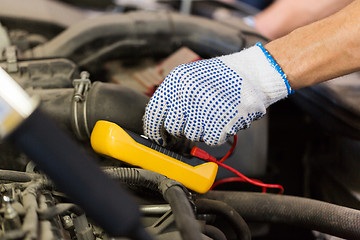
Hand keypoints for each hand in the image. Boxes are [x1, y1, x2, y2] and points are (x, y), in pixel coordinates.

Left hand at [143, 42, 292, 145]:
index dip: (153, 129)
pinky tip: (221, 118)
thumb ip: (171, 97)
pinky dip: (215, 133)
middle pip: (172, 127)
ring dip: (200, 130)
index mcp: (177, 81)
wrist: (253, 74)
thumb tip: (158, 122)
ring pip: (191, 135)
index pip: (153, 113)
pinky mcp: (222, 122)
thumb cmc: (220, 77)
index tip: (157, 136)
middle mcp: (188, 94)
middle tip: (192, 121)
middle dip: (179, 129)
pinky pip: (210, 139)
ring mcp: (205, 109)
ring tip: (211, 114)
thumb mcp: (189, 77)